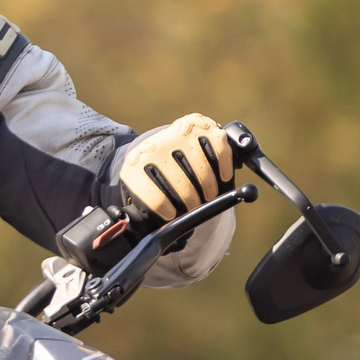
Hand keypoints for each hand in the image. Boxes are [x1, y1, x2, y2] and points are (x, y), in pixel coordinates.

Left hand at [117, 113, 234, 221]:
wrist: (164, 141)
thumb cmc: (155, 174)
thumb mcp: (142, 187)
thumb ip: (144, 210)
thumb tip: (153, 233)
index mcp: (135, 163)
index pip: (153, 195)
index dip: (165, 210)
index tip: (172, 216)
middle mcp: (156, 145)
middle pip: (181, 184)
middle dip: (191, 202)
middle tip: (194, 208)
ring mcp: (180, 133)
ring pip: (201, 170)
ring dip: (209, 189)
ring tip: (208, 196)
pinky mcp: (202, 126)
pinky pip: (219, 151)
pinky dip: (223, 168)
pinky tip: (222, 178)